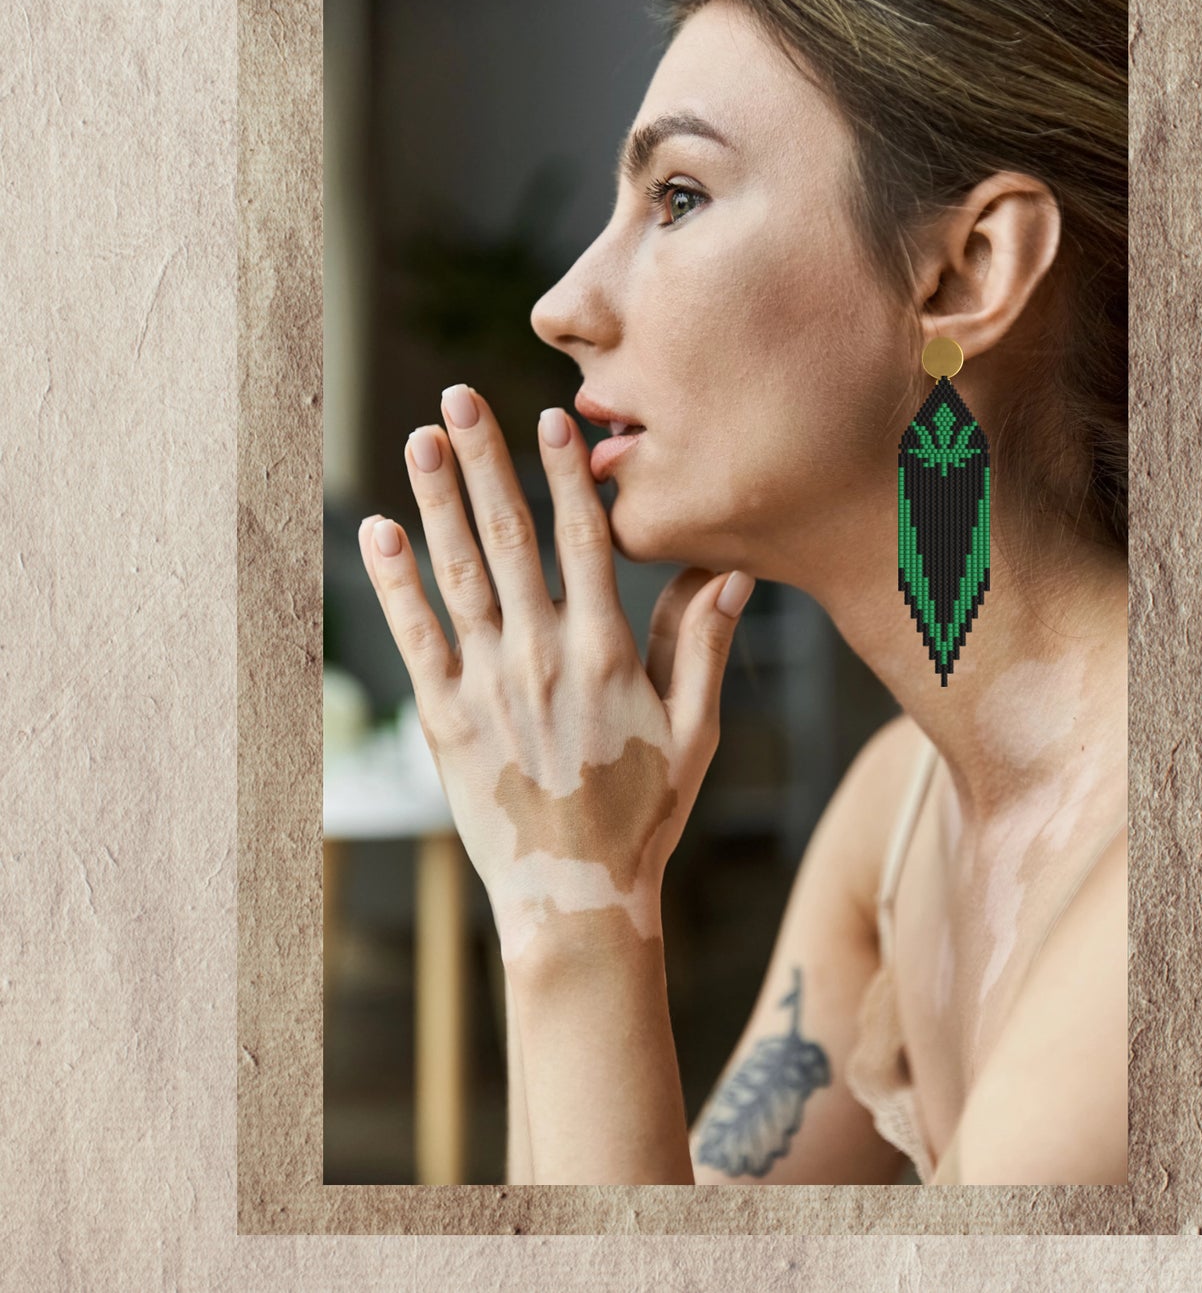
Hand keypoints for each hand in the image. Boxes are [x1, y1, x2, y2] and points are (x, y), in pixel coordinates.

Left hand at [358, 384, 754, 968]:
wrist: (577, 900)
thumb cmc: (646, 814)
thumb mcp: (695, 730)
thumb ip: (706, 643)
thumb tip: (729, 566)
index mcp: (606, 653)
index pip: (584, 541)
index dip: (566, 474)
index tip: (550, 418)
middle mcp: (542, 657)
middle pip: (510, 538)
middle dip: (485, 462)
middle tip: (460, 398)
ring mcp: (487, 687)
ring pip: (457, 575)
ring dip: (435, 501)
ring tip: (419, 439)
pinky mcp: (444, 720)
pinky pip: (413, 637)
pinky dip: (393, 582)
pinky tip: (376, 530)